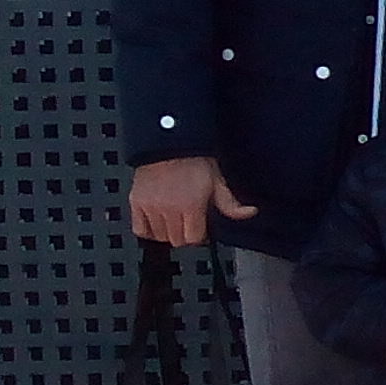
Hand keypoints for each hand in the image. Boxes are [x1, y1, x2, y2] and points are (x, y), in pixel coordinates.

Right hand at [127, 157, 254, 245]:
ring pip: (159, 237)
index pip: (194, 239)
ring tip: (175, 221)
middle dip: (186, 236)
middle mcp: (169, 209)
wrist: (168, 143)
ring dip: (168, 233)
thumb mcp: (218, 181)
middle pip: (177, 241)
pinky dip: (148, 231)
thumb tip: (249, 213)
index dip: (201, 237)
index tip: (202, 230)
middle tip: (189, 224)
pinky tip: (158, 223)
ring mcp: (150, 207)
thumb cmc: (194, 160)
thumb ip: (231, 203)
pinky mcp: (136, 203)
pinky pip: (139, 230)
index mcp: (190, 206)